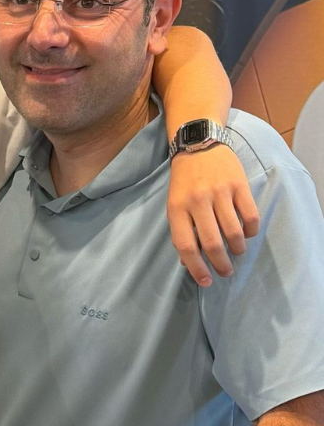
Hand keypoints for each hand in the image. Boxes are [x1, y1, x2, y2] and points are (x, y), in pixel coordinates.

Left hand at [168, 144, 259, 287]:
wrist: (199, 143)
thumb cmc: (184, 180)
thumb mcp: (174, 204)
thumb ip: (181, 231)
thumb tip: (186, 261)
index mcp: (177, 209)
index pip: (186, 246)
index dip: (196, 268)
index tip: (206, 281)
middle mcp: (198, 202)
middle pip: (212, 243)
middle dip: (220, 264)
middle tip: (225, 272)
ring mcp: (219, 192)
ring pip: (233, 232)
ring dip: (237, 249)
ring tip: (236, 252)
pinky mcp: (239, 185)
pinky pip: (250, 215)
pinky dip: (251, 231)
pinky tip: (247, 234)